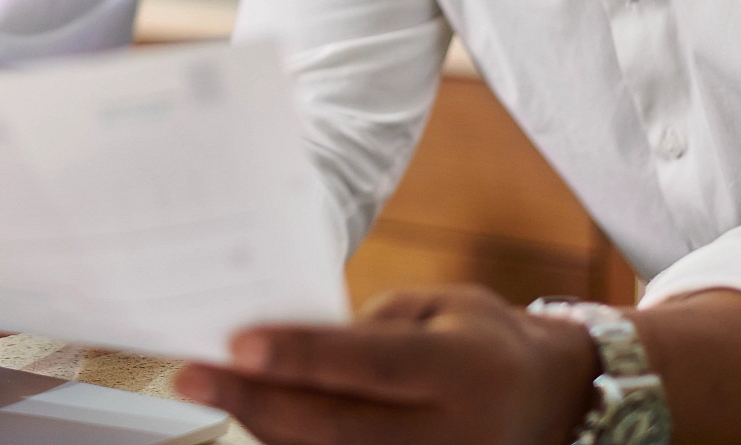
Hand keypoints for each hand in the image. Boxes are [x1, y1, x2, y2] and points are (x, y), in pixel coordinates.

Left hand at [175, 285, 596, 444]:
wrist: (549, 402)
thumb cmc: (479, 340)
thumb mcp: (437, 309)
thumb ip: (367, 331)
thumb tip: (282, 348)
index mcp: (463, 369)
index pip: (369, 364)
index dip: (300, 355)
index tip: (236, 343)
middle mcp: (453, 435)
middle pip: (336, 427)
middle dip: (255, 402)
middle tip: (191, 376)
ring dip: (265, 429)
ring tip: (213, 393)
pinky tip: (258, 422)